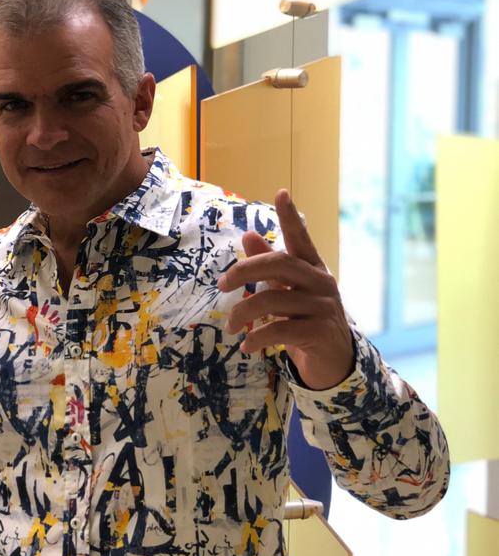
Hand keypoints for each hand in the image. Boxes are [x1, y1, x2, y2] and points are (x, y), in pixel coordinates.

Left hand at [218, 190, 353, 390]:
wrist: (334, 362)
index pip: (301, 239)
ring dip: (243, 313)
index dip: (291, 217)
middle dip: (245, 270)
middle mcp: (321, 283)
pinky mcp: (319, 333)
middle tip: (222, 284)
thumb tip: (248, 235)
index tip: (281, 193)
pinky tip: (246, 346)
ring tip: (230, 327)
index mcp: (313, 269)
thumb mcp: (288, 292)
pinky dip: (257, 337)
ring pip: (273, 300)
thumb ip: (269, 267)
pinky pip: (280, 330)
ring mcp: (323, 307)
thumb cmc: (307, 321)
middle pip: (280, 264)